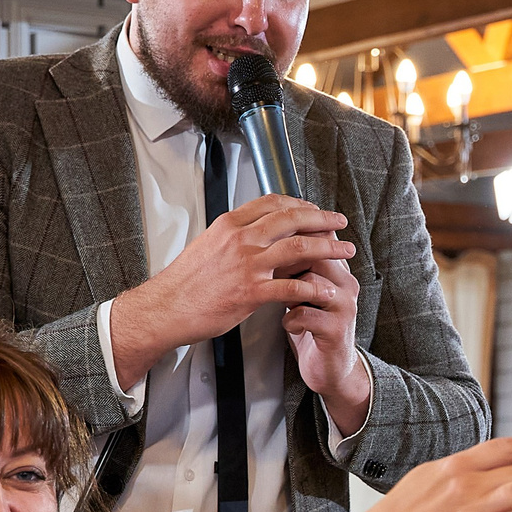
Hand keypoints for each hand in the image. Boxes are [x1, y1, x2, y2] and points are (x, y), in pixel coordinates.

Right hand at [108, 196, 352, 388]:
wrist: (166, 308)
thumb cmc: (185, 282)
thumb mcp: (208, 245)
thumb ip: (233, 235)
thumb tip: (252, 230)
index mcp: (230, 225)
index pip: (273, 203)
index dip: (300, 204)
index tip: (314, 209)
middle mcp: (241, 239)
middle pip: (292, 219)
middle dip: (322, 219)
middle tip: (340, 223)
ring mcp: (247, 265)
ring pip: (299, 248)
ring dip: (328, 249)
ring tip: (345, 251)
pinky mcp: (251, 292)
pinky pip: (292, 286)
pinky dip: (314, 288)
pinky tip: (327, 291)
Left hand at [282, 251, 371, 434]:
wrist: (332, 367)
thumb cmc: (313, 324)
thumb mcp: (304, 290)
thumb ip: (295, 267)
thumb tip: (269, 240)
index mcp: (337, 270)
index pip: (320, 236)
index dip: (293, 234)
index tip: (269, 240)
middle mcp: (346, 283)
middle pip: (316, 253)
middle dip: (286, 260)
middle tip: (268, 270)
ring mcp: (344, 306)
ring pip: (311, 281)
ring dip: (287, 290)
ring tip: (280, 299)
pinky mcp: (336, 330)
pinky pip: (306, 314)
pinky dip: (291, 320)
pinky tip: (290, 325)